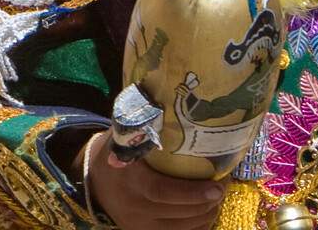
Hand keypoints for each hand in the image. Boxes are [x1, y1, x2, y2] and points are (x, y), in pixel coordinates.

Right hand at [82, 133, 225, 229]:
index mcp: (130, 182)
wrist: (93, 185)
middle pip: (180, 213)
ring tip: (217, 197)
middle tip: (224, 185)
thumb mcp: (121, 137)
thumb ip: (141, 126)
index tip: (216, 186)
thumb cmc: (114, 155)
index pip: (163, 192)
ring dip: (207, 214)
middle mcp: (135, 209)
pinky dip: (198, 226)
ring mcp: (141, 226)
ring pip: (184, 227)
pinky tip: (206, 211)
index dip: (192, 193)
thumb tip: (164, 100)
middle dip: (208, 202)